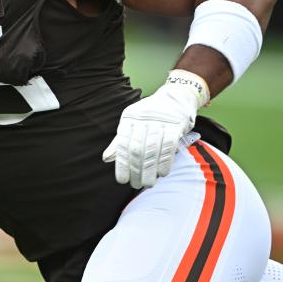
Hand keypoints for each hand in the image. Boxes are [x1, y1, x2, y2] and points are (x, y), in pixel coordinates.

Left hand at [102, 73, 208, 188]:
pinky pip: (169, 146)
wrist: (176, 97)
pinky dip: (165, 162)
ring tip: (148, 183)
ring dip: (150, 170)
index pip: (122, 144)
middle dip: (136, 170)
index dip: (122, 163)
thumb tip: (106, 158)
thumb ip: (120, 141)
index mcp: (129, 119)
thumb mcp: (132, 124)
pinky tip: (162, 173)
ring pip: (152, 150)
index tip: (122, 180)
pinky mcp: (175, 125)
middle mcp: (142, 120)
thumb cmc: (150, 115)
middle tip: (136, 185)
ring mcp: (159, 122)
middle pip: (137, 149)